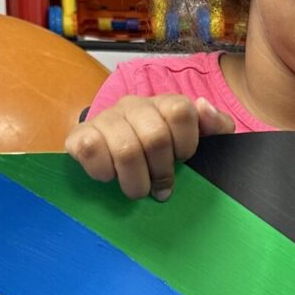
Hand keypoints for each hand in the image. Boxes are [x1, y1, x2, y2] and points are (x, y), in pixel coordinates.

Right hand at [64, 95, 234, 199]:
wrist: (112, 151)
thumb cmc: (162, 150)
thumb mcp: (198, 139)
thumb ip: (215, 126)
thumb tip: (204, 107)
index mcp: (164, 103)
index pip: (180, 112)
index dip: (185, 144)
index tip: (182, 161)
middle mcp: (134, 105)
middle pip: (154, 137)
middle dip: (161, 172)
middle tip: (160, 190)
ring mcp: (105, 118)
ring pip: (125, 149)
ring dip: (135, 181)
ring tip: (137, 190)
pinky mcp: (79, 135)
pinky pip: (91, 150)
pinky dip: (103, 172)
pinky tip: (109, 177)